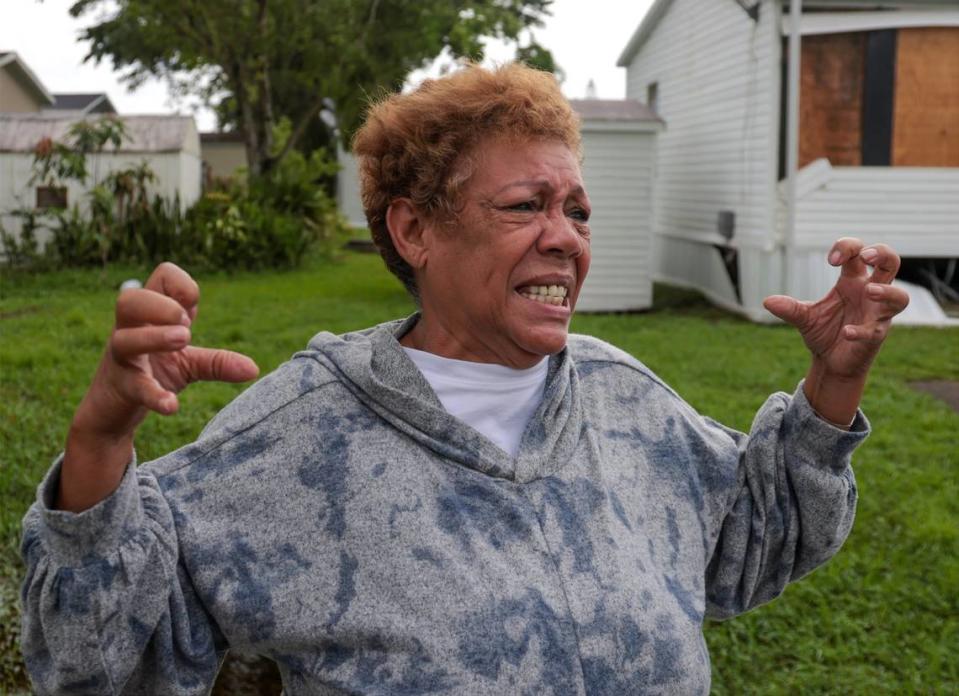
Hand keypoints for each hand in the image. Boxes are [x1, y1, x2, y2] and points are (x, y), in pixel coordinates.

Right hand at [60, 263, 258, 510]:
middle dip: (159, 304)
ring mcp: (121, 358)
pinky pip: (134, 387)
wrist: (113, 411)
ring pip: (124, 339)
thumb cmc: (152, 373)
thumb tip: (254, 369)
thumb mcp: (188, 364)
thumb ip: (218, 362)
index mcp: (149, 314)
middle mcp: (130, 330)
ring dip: (155, 337)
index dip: (181, 286)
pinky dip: (154, 395)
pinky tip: (172, 405)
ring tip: (185, 340)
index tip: (191, 312)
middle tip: (187, 326)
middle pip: (129, 299)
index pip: (161, 276)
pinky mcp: (120, 387)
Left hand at [763, 238, 908, 380]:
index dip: (847, 248)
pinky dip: (862, 331)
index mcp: (852, 281)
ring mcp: (877, 314)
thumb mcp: (804, 317)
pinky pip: (876, 330)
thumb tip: (767, 301)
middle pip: (891, 263)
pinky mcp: (875, 336)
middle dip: (883, 254)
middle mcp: (869, 293)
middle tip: (866, 256)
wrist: (830, 361)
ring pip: (899, 297)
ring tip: (870, 290)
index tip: (830, 259)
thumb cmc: (824, 331)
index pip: (858, 252)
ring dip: (887, 291)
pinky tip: (847, 333)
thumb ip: (789, 308)